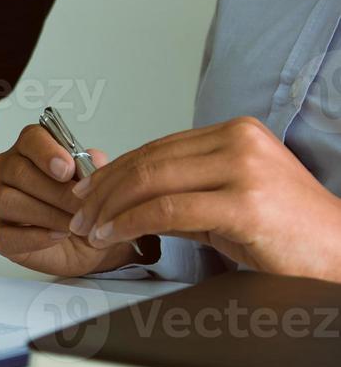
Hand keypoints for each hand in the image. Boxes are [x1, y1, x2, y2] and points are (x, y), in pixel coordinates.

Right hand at [0, 124, 138, 276]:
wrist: (88, 244)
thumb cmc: (85, 206)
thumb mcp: (97, 183)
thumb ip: (94, 167)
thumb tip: (94, 158)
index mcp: (32, 150)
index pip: (31, 138)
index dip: (47, 152)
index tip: (67, 169)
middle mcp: (9, 172)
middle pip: (18, 171)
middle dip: (55, 191)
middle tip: (81, 205)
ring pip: (7, 200)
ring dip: (46, 214)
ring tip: (73, 224)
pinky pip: (5, 235)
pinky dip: (35, 237)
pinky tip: (58, 236)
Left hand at [69, 116, 340, 279]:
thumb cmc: (289, 233)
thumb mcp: (229, 201)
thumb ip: (183, 192)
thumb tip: (128, 198)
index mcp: (236, 133)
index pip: (157, 147)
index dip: (114, 170)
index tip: (87, 192)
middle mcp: (239, 142)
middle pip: (148, 160)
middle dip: (103, 190)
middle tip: (79, 213)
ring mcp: (243, 169)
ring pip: (152, 181)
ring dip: (110, 207)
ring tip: (91, 228)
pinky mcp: (244, 203)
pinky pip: (169, 209)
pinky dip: (132, 221)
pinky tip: (115, 233)